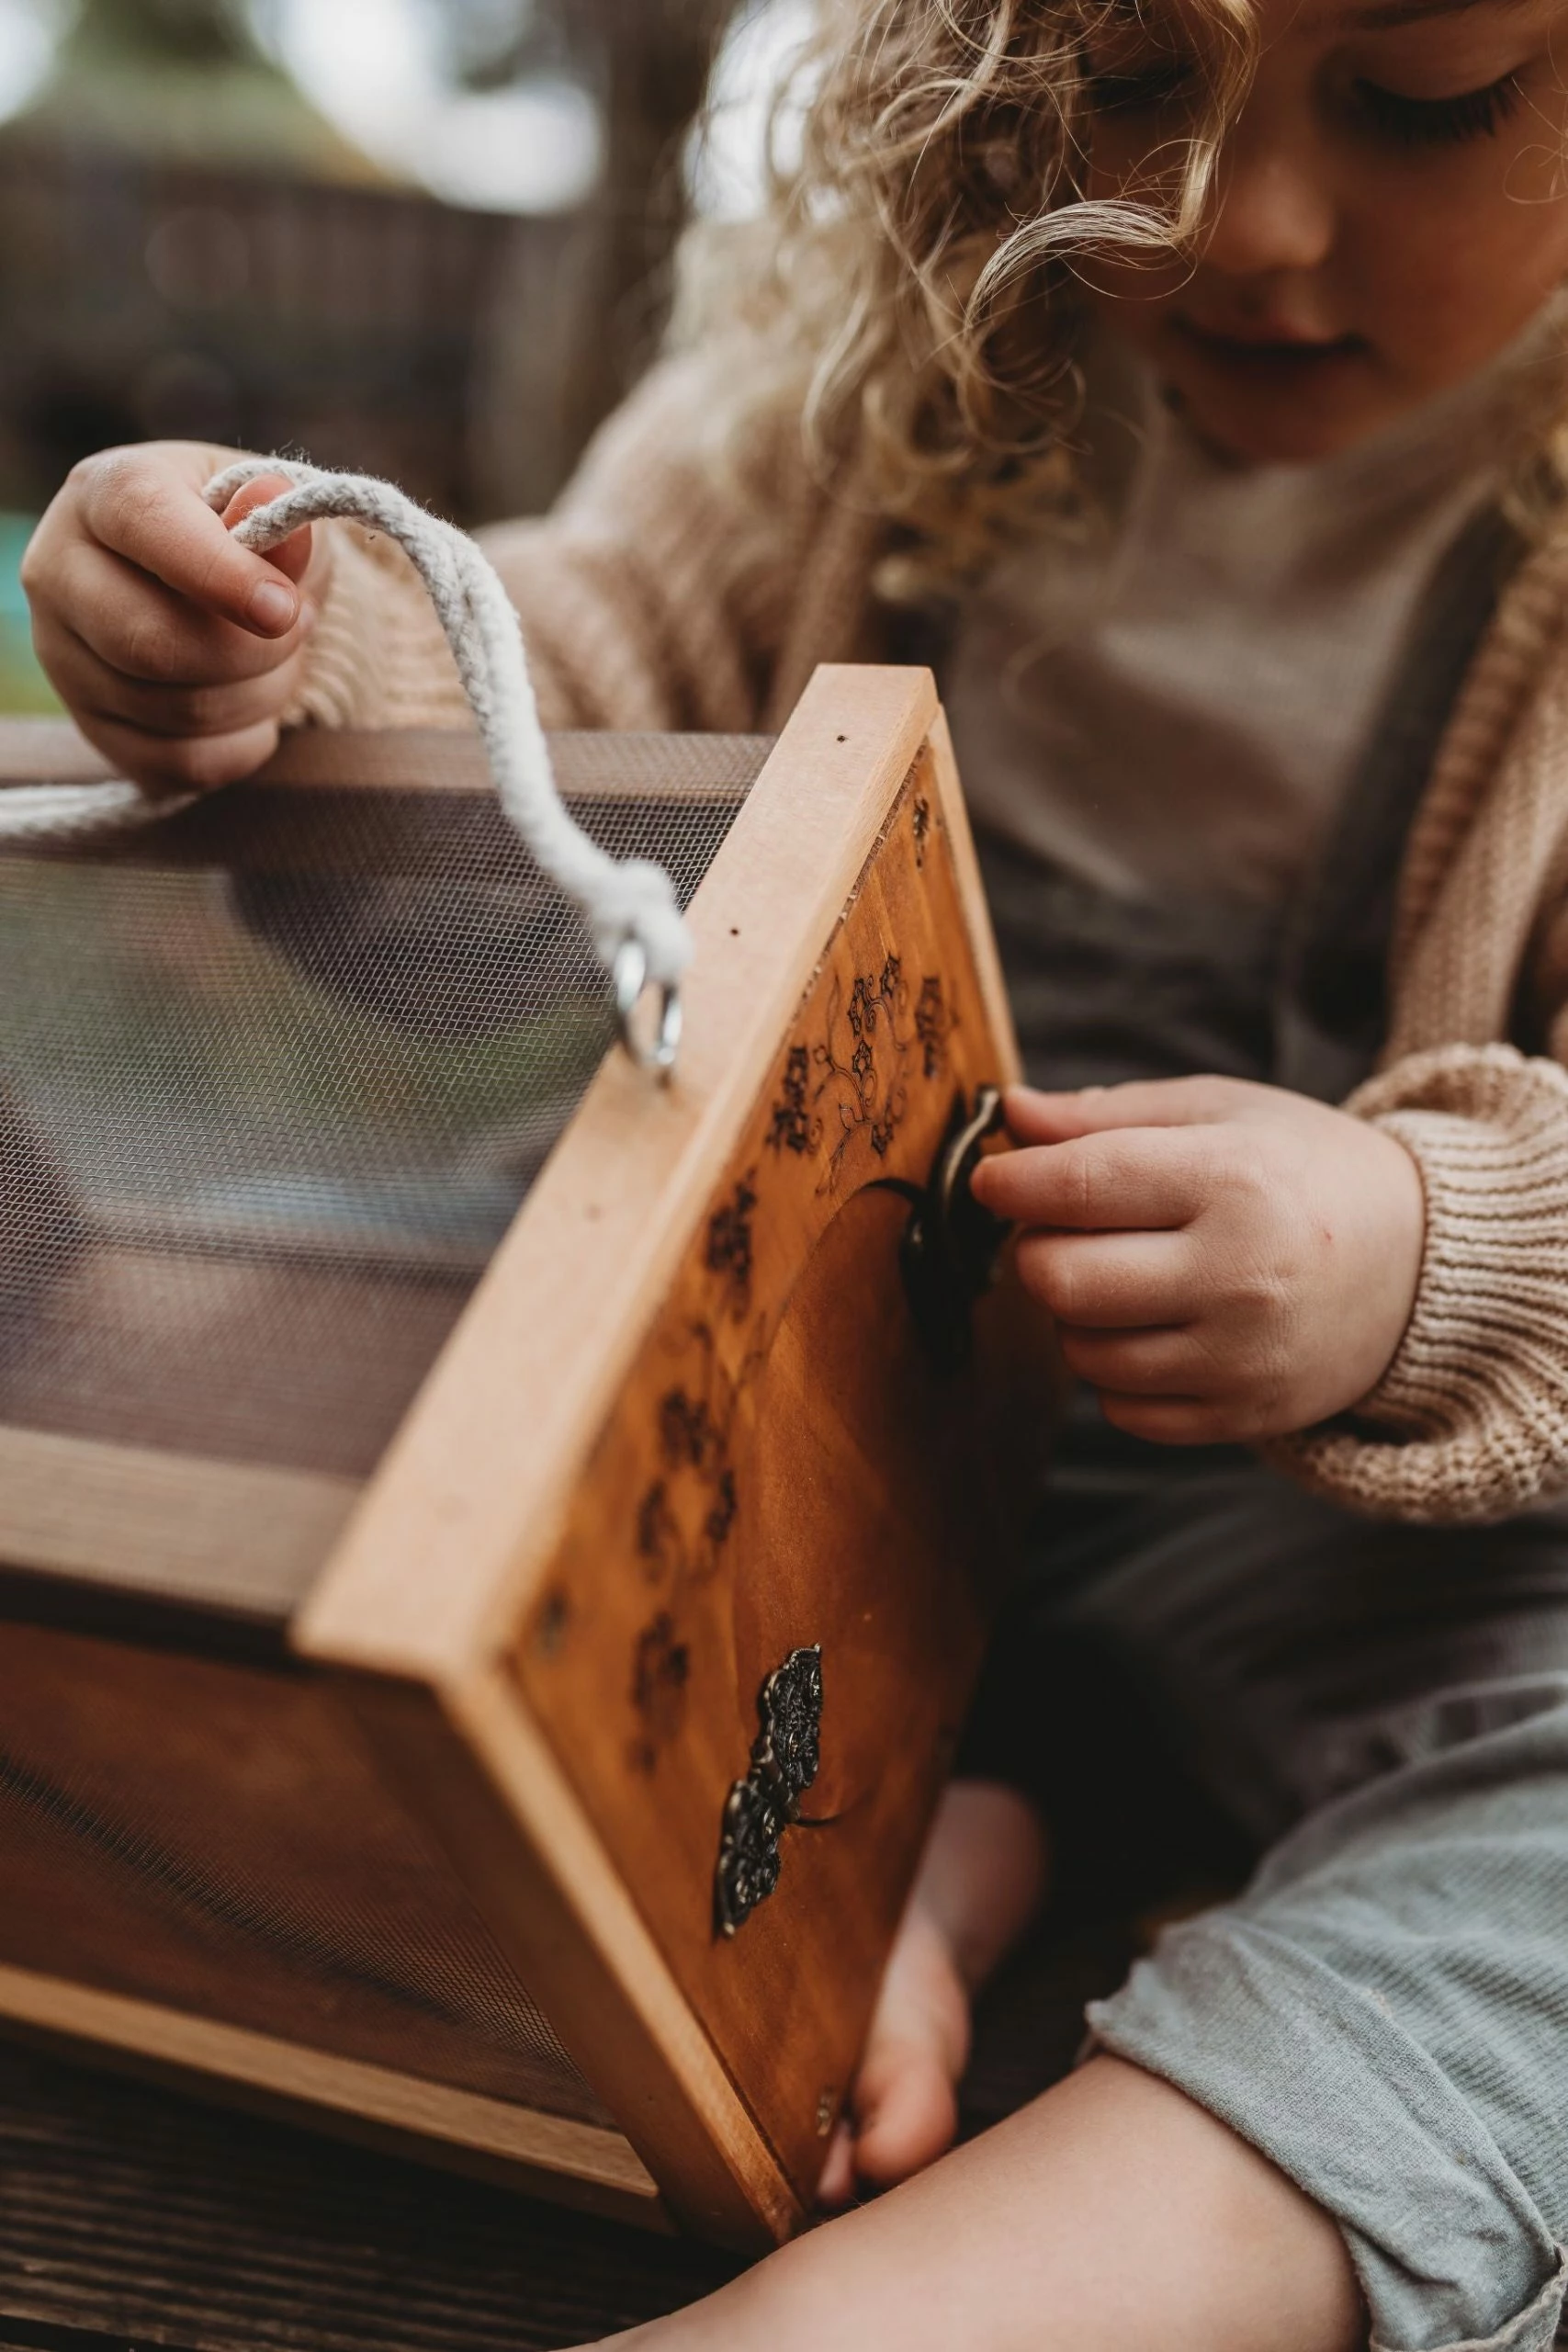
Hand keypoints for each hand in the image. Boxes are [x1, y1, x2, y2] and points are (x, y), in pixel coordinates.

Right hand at [22, 441, 328, 791]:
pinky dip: (242, 746)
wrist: (226, 594)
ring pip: (175, 711)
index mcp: (103, 493)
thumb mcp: (274, 510)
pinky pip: (179, 764)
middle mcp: (59, 572)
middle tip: (297, 628)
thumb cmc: (248, 540)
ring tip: (278, 661)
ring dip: (260, 696)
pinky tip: (258, 712)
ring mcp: (63, 658)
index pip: (143, 522)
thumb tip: (272, 500)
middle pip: (151, 643)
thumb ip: (277, 512)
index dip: (219, 572)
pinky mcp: (91, 728)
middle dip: (253, 651)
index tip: (283, 607)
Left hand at [969, 1075, 1425, 1443]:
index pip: (1079, 1187)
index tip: (993, 1180)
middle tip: (1064, 1228)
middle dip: (1037, 1250)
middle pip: (1060, 1279)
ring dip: (1075, 1313)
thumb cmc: (1301, 1171)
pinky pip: (1123, 1411)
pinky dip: (1115, 1372)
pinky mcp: (1246, 1415)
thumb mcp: (1218, 1113)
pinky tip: (1155, 1327)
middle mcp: (1240, 1274)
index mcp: (1233, 1180)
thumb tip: (1011, 1115)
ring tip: (1123, 1273)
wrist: (1416, 1262)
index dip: (1011, 1184)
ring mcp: (1244, 1356)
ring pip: (1082, 1350)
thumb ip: (1106, 1116)